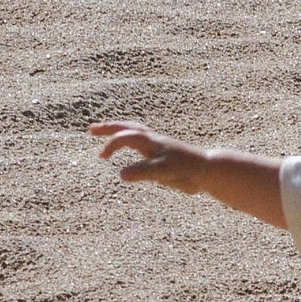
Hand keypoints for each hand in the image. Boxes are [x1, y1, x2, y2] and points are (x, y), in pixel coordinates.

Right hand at [90, 119, 205, 191]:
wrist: (209, 170)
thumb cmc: (187, 171)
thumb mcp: (163, 173)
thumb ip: (143, 172)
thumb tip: (120, 174)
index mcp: (151, 142)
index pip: (125, 137)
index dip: (111, 145)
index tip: (101, 157)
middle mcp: (154, 140)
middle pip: (128, 127)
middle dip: (109, 127)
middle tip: (91, 129)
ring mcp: (159, 145)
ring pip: (136, 132)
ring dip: (121, 131)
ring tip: (110, 135)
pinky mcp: (164, 153)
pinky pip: (144, 141)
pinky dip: (133, 140)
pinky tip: (133, 148)